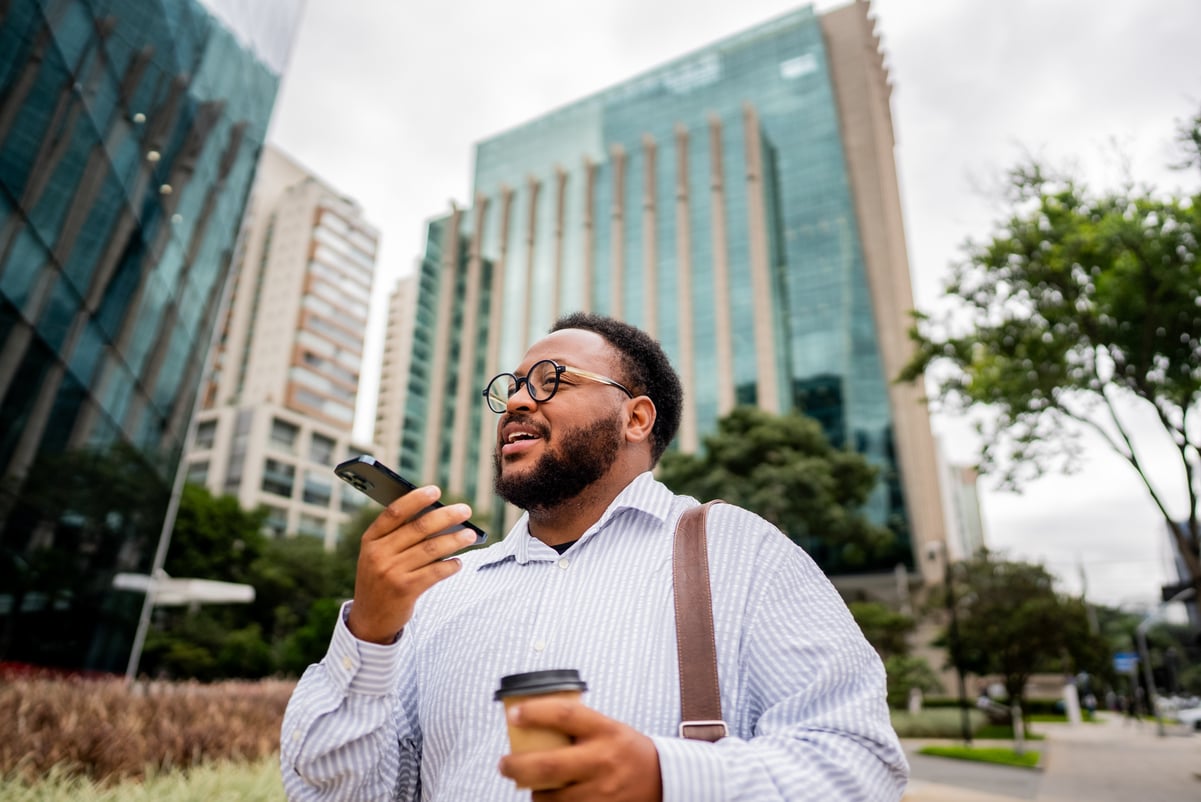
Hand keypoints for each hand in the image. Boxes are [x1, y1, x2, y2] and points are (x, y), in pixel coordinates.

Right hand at [345, 486, 475, 643]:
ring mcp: (391, 572)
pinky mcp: (405, 590)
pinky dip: (450, 565)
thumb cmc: (381, 579)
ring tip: (470, 535)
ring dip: (455, 539)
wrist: (369, 620)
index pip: (394, 512)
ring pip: (431, 549)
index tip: (435, 490)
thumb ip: (399, 537)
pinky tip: (458, 563)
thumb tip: (438, 516)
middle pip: (418, 528)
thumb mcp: (379, 556)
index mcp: (371, 540)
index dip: (416, 499)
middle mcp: (378, 554)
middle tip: (466, 510)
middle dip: (446, 516)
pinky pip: (435, 572)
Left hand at [497, 697, 662, 800]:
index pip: (564, 715)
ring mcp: (601, 792)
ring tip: (530, 783)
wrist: (662, 779)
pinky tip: (547, 798)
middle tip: (504, 764)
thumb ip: (576, 726)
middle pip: (548, 766)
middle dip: (517, 767)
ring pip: (551, 797)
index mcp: (604, 730)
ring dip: (532, 791)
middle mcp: (602, 761)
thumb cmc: (626, 749)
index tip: (514, 714)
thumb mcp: (607, 727)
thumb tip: (530, 721)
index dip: (535, 713)